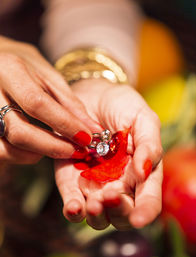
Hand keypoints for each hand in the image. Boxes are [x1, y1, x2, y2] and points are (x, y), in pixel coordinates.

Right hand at [0, 36, 99, 163]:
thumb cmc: (26, 68)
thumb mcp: (50, 77)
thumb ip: (70, 104)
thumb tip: (93, 129)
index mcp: (9, 69)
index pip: (36, 103)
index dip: (64, 124)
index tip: (86, 137)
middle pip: (20, 132)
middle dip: (53, 146)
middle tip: (76, 150)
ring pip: (9, 148)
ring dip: (39, 153)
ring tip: (58, 146)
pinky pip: (3, 153)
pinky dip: (24, 155)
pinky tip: (38, 147)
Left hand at [55, 78, 162, 229]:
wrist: (91, 96)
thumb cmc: (122, 106)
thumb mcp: (142, 118)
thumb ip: (149, 143)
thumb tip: (145, 171)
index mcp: (142, 173)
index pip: (148, 200)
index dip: (145, 212)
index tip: (139, 218)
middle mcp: (120, 184)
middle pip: (122, 214)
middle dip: (117, 212)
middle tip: (109, 197)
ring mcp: (95, 185)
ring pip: (98, 216)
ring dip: (96, 215)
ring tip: (93, 203)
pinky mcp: (71, 180)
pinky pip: (73, 202)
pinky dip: (73, 209)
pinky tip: (74, 207)